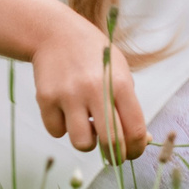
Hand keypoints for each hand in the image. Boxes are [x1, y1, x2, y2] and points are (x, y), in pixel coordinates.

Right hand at [31, 12, 146, 158]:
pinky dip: (62, 127)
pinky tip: (65, 110)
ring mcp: (68, 95)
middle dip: (115, 156)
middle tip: (114, 155)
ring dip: (86, 141)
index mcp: (120, 83)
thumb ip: (130, 106)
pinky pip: (57, 132)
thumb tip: (143, 140)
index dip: (137, 149)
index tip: (132, 152)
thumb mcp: (120, 72)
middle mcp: (94, 89)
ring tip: (86, 125)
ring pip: (81, 143)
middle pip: (111, 142)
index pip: (135, 130)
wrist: (55, 33)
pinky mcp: (45, 99)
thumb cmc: (94, 57)